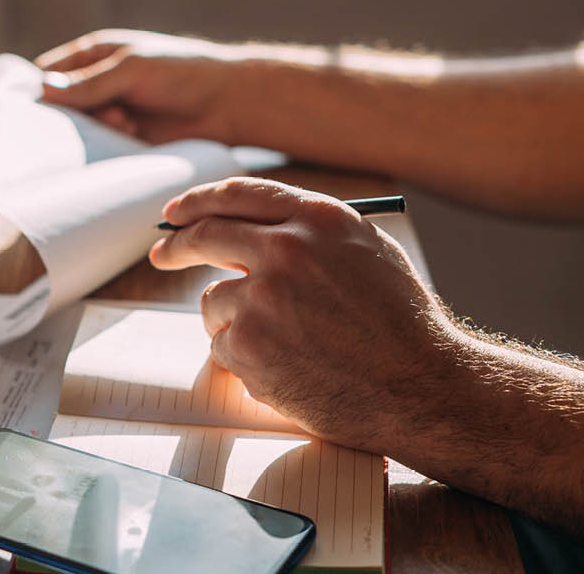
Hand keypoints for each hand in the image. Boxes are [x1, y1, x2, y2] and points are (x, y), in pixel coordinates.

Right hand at [35, 29, 244, 143]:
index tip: (31, 111)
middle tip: (84, 119)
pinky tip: (125, 137)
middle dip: (66, 117)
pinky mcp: (125, 141)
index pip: (49, 73)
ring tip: (123, 121)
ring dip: (94, 131)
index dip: (37, 90)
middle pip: (61, 107)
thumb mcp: (131, 70)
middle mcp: (98, 85)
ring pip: (81, 131)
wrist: (227, 104)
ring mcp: (111, 114)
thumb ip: (88, 83)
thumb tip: (43, 91)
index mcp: (95, 55)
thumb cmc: (181, 73)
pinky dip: (106, 148)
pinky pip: (102, 149)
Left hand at [149, 177, 459, 453]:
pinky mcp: (249, 344)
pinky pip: (223, 345)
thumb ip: (308, 233)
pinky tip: (289, 367)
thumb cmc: (400, 324)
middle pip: (205, 234)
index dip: (198, 201)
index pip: (238, 195)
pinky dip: (245, 358)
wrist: (421, 388)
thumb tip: (247, 229)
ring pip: (214, 300)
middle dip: (176, 245)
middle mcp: (286, 249)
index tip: (175, 213)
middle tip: (161, 255)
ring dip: (233, 320)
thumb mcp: (366, 253)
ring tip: (286, 342)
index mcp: (317, 218)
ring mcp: (263, 297)